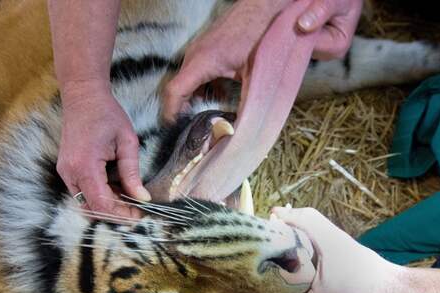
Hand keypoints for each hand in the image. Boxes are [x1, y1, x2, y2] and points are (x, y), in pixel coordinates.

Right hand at [57, 80, 149, 217]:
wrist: (83, 97)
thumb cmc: (107, 115)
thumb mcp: (127, 142)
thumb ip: (132, 172)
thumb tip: (142, 198)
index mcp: (85, 165)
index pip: (102, 204)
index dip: (122, 214)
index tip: (140, 215)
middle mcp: (70, 172)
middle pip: (92, 209)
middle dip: (115, 213)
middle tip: (137, 209)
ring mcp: (65, 172)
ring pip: (85, 204)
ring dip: (107, 206)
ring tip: (128, 197)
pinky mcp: (66, 170)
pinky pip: (82, 193)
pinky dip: (99, 197)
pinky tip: (115, 188)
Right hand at [163, 0, 362, 121]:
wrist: (268, 4)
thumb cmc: (264, 35)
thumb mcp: (257, 75)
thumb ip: (248, 102)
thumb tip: (243, 130)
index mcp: (203, 61)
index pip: (174, 92)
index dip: (171, 115)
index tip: (176, 132)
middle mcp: (196, 53)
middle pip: (179, 89)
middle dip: (183, 112)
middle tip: (195, 134)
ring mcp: (201, 48)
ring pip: (189, 81)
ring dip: (195, 100)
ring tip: (208, 120)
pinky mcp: (209, 46)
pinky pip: (199, 72)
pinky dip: (205, 88)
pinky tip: (221, 99)